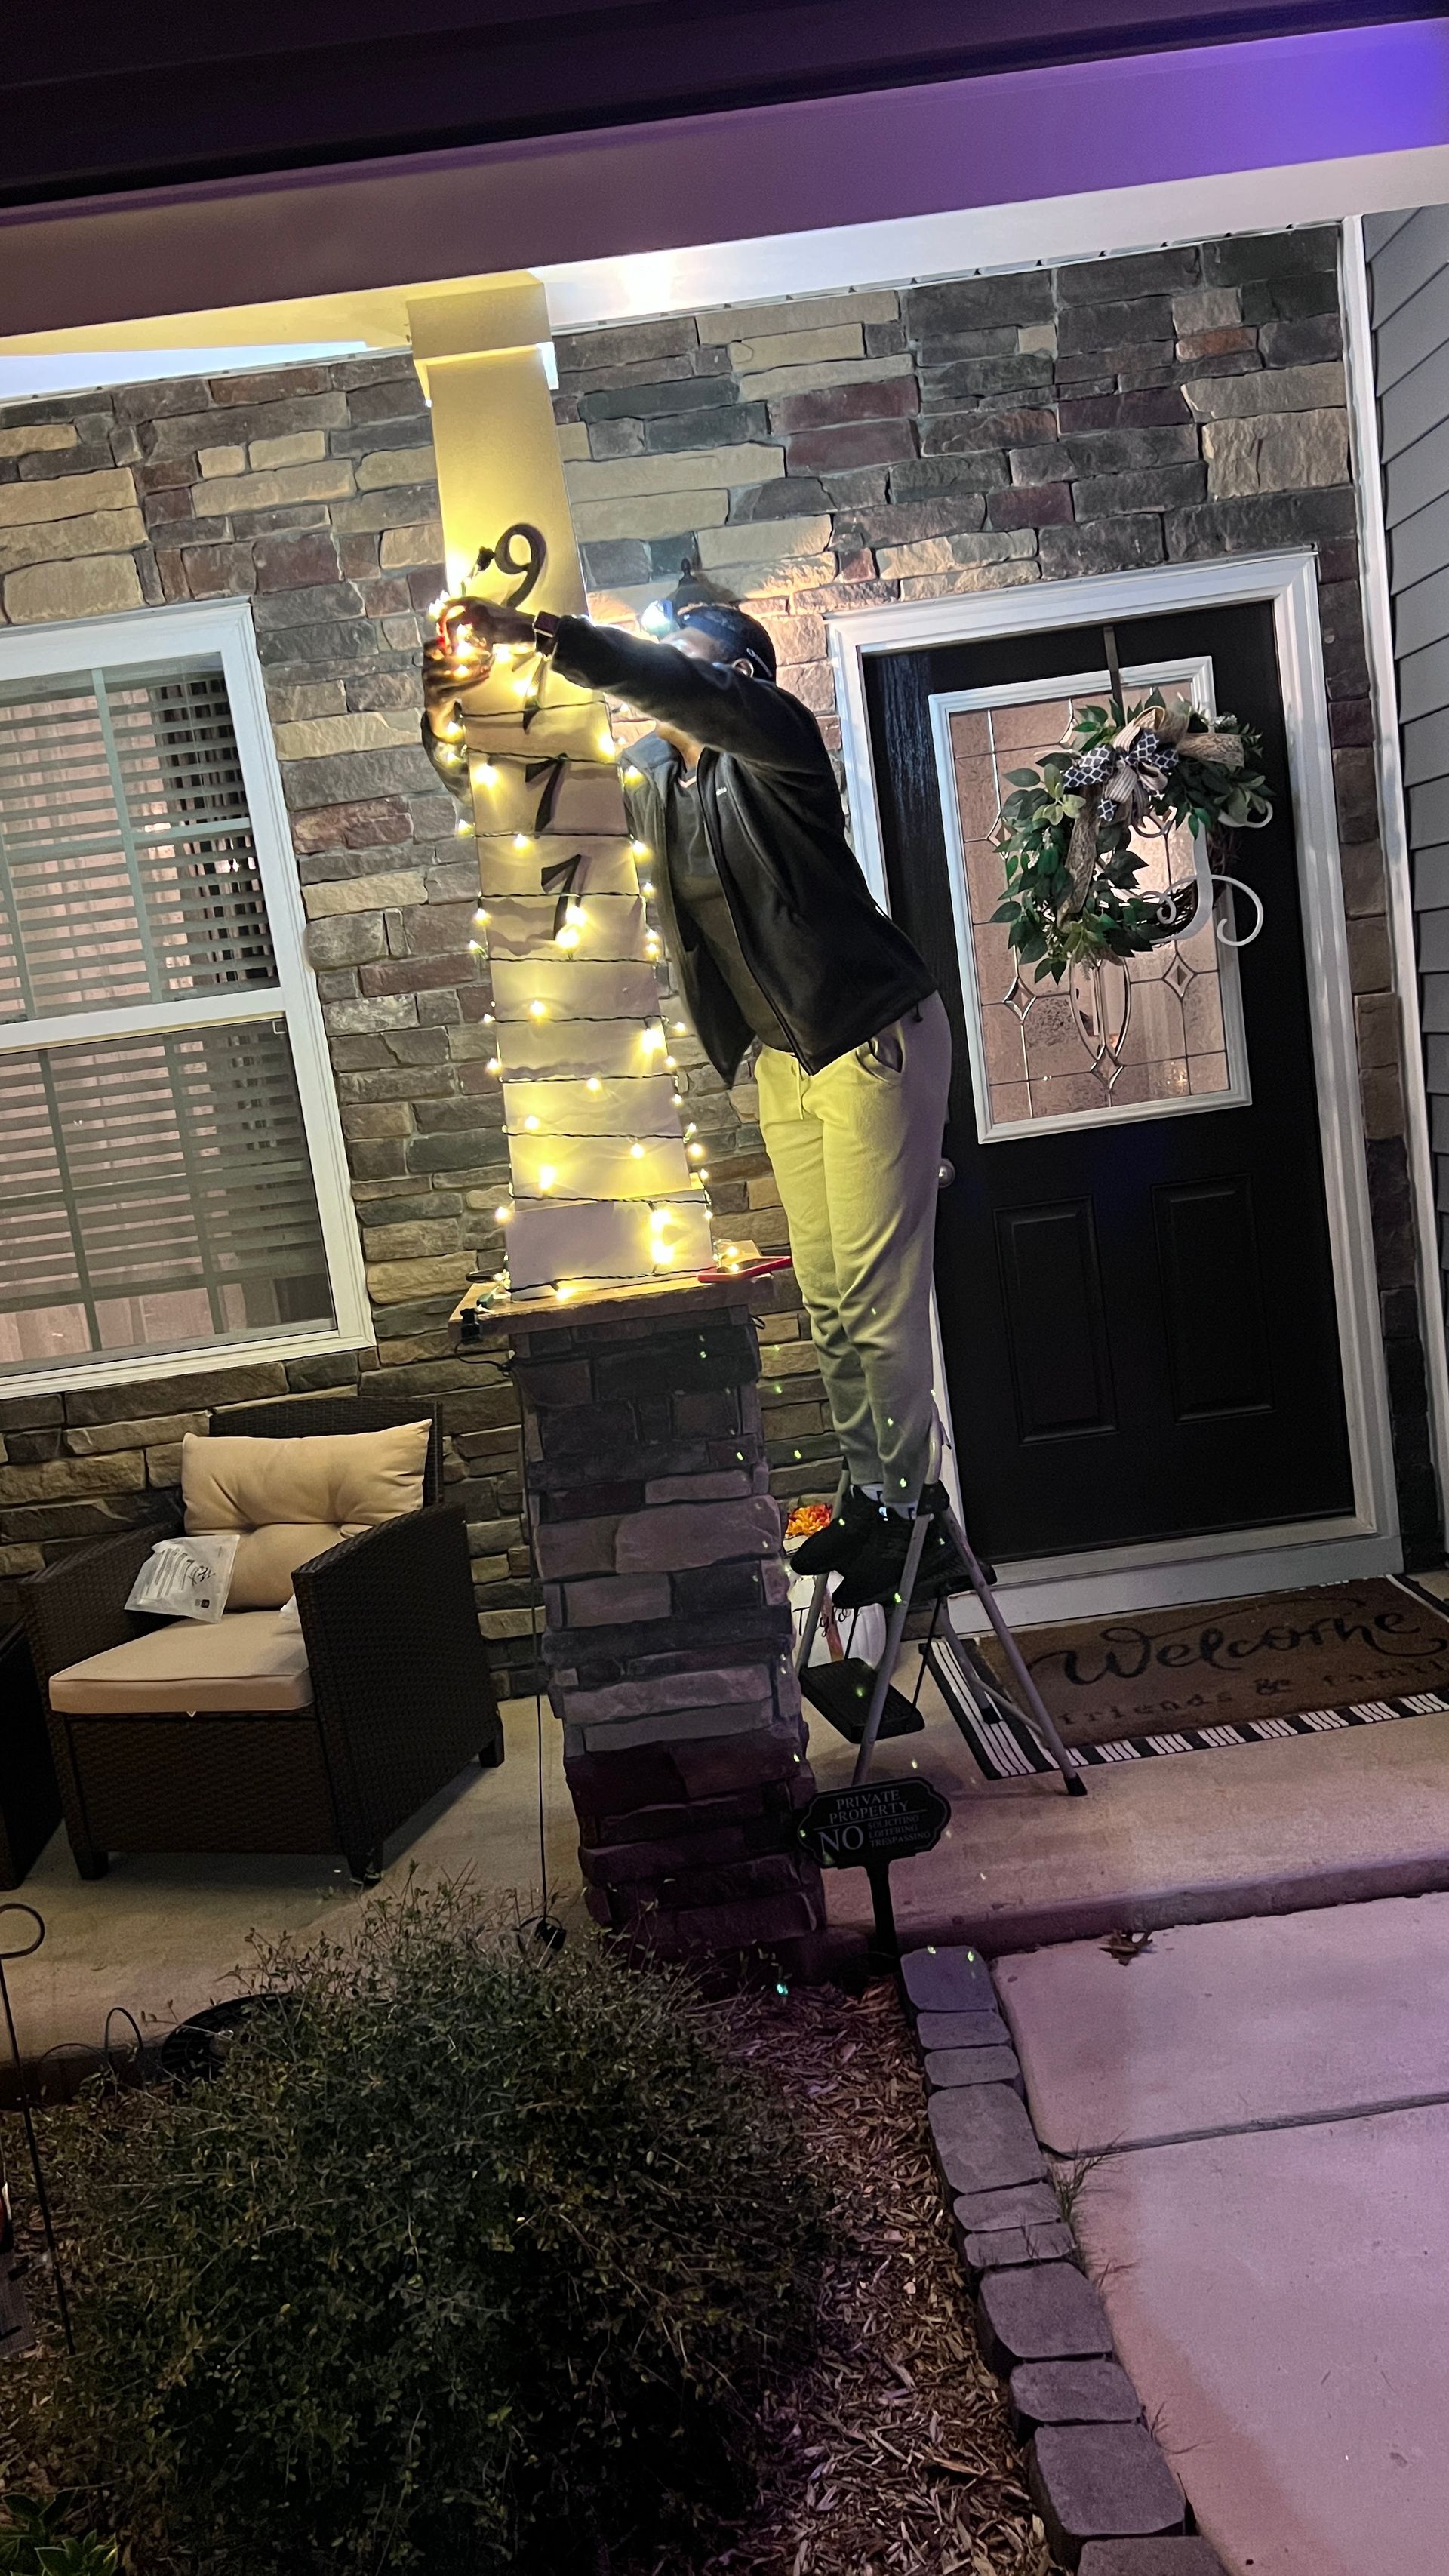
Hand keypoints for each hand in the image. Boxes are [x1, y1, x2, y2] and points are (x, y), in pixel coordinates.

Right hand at [421, 597, 539, 736]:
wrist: (436, 705)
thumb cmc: (444, 678)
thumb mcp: (444, 663)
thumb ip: (452, 649)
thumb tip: (474, 632)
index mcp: (428, 659)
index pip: (428, 647)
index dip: (438, 642)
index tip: (452, 639)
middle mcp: (426, 671)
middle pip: (445, 663)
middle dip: (465, 658)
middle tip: (483, 654)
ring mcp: (430, 686)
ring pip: (453, 678)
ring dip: (473, 673)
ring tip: (488, 667)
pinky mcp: (438, 699)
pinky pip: (458, 690)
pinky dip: (474, 684)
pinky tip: (486, 678)